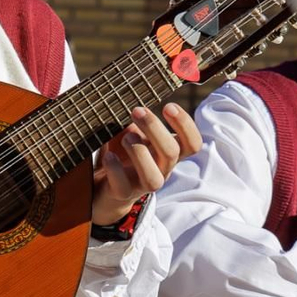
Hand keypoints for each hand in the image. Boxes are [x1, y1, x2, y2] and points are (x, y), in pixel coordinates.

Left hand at [92, 103, 201, 226]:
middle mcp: (161, 170)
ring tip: (125, 136)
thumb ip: (137, 120)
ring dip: (139, 152)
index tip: (169, 105)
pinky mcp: (122, 193)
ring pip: (153, 177)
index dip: (186, 125)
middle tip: (136, 110)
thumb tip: (135, 103)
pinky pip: (122, 186)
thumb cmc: (122, 155)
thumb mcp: (132, 134)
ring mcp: (142, 184)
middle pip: (171, 153)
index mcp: (168, 153)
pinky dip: (115, 169)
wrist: (104, 190)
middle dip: (155, 128)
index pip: (192, 144)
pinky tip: (108, 155)